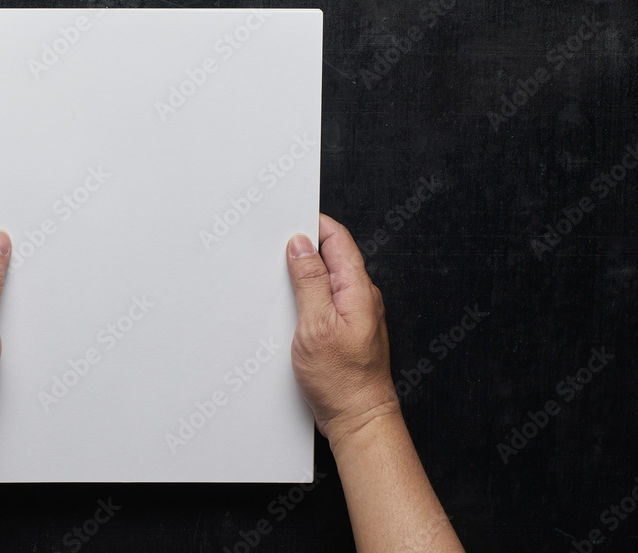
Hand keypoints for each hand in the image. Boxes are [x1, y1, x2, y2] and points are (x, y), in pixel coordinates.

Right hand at [287, 213, 400, 450]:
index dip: (314, 224)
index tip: (289, 218)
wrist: (358, 418)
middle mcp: (361, 297)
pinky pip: (327, 299)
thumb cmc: (342, 381)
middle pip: (333, 255)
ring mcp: (356, 313)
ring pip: (328, 278)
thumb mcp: (316, 325)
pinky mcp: (347, 328)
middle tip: (275, 242)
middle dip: (305, 245)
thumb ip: (310, 281)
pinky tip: (292, 303)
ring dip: (305, 270)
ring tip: (280, 271)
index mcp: (358, 288)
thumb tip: (301, 246)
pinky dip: (308, 293)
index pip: (338, 239)